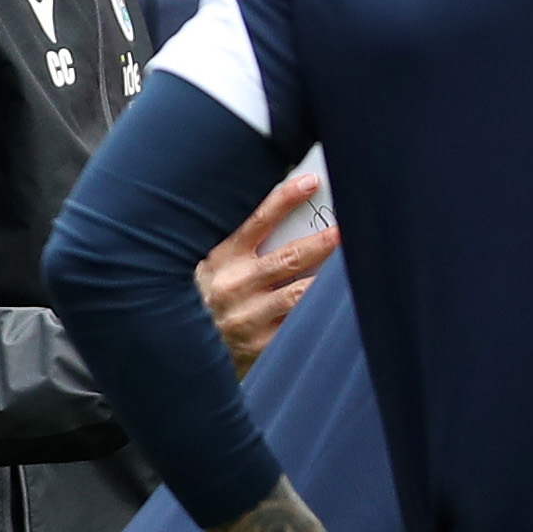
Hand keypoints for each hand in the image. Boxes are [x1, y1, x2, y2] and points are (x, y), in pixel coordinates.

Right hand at [200, 171, 337, 374]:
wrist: (178, 349)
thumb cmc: (202, 297)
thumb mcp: (211, 264)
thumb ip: (241, 244)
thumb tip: (287, 217)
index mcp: (222, 258)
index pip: (257, 221)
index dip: (286, 199)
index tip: (312, 182)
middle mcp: (235, 286)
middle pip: (289, 258)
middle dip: (323, 242)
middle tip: (348, 229)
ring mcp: (249, 317)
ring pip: (300, 294)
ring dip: (329, 281)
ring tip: (353, 267)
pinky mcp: (261, 344)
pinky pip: (299, 325)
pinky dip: (319, 313)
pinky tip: (338, 305)